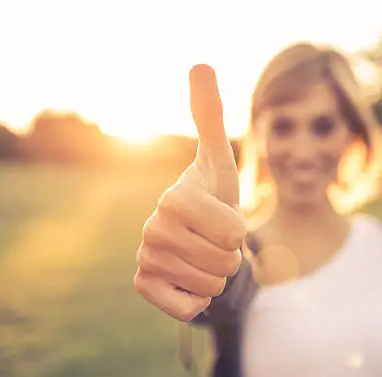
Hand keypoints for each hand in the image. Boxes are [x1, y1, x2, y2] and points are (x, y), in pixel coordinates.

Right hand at [134, 64, 245, 320]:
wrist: (194, 237)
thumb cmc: (212, 197)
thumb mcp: (219, 160)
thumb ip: (210, 115)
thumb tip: (199, 62)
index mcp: (173, 198)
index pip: (232, 232)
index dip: (238, 230)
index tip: (222, 218)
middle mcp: (151, 228)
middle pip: (224, 262)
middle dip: (229, 256)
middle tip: (213, 241)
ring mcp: (144, 258)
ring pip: (210, 286)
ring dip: (216, 276)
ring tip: (202, 256)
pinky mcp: (142, 285)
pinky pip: (187, 308)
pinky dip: (197, 299)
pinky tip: (187, 279)